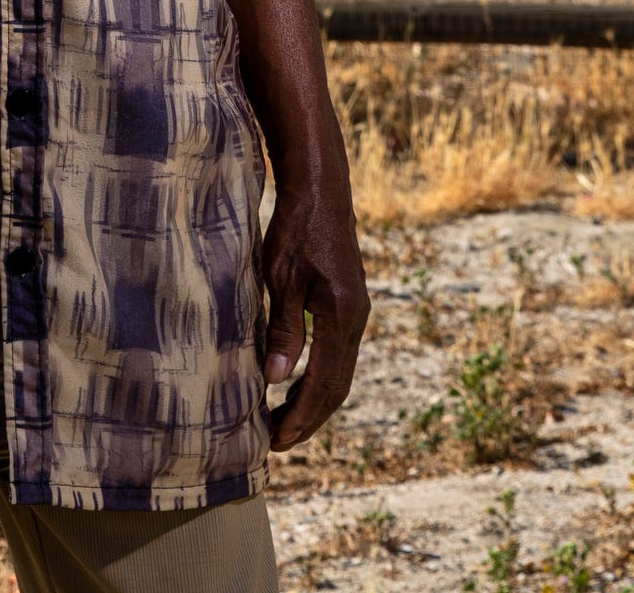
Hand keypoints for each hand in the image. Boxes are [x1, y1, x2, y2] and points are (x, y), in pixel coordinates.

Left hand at [257, 162, 367, 450]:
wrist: (322, 190)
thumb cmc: (296, 229)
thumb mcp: (281, 278)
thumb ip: (283, 329)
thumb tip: (276, 381)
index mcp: (342, 317)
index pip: (323, 383)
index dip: (301, 417)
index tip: (276, 441)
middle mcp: (356, 320)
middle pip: (338, 387)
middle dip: (309, 419)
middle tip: (277, 443)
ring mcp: (356, 312)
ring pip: (341, 372)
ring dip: (315, 401)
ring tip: (284, 422)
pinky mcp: (349, 304)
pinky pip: (339, 354)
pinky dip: (320, 378)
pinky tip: (296, 383)